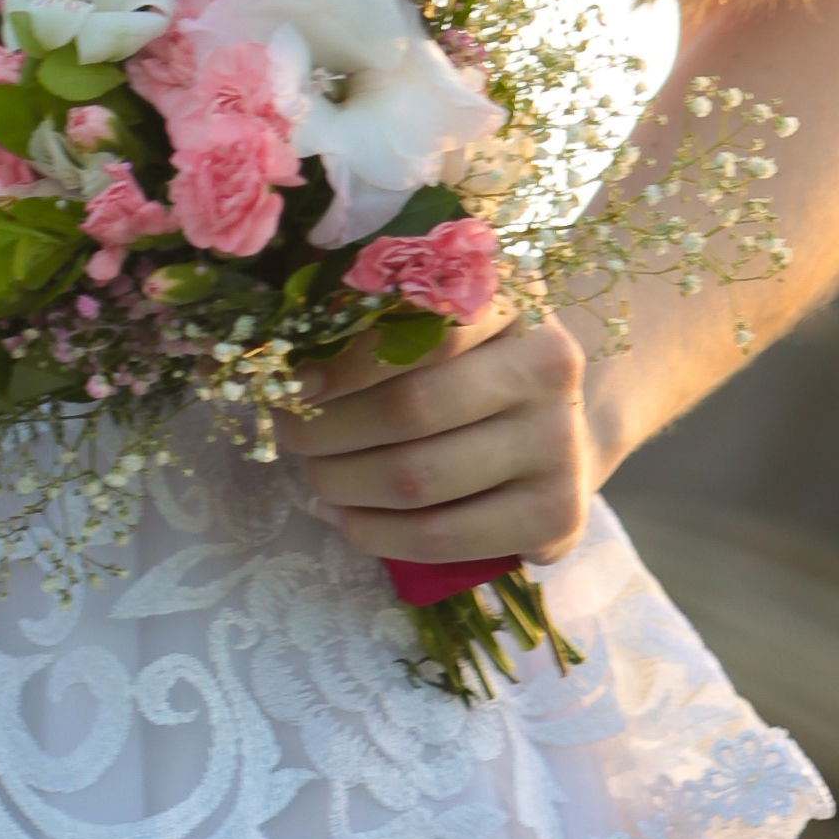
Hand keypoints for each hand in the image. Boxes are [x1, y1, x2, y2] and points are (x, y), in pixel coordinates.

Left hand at [277, 292, 594, 577]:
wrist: (554, 424)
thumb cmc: (468, 359)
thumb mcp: (433, 312)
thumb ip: (368, 309)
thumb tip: (278, 346)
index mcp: (515, 301)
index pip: (424, 330)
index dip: (346, 361)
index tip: (294, 382)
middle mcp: (550, 370)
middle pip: (411, 410)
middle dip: (327, 429)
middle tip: (287, 433)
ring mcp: (560, 447)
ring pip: (417, 479)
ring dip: (341, 482)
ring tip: (313, 474)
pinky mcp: (557, 515)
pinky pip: (441, 537)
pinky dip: (373, 532)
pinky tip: (343, 516)